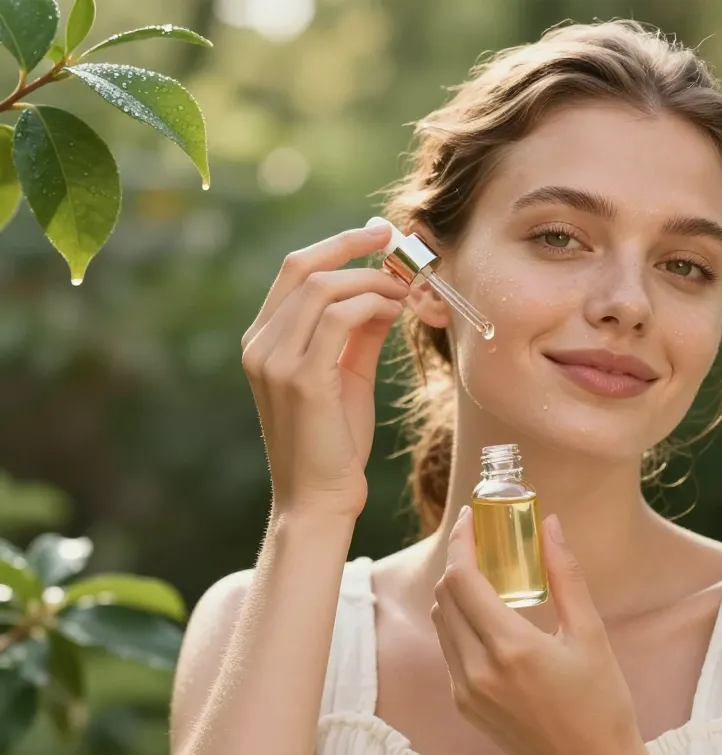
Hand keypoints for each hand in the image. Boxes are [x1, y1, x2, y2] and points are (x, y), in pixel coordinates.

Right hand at [240, 223, 408, 516]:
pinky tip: (395, 313)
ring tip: (405, 292)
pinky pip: (340, 318)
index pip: (294, 271)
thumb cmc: (334, 440)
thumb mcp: (346, 375)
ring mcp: (275, 360)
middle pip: (303, 267)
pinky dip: (373, 305)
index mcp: (264, 340)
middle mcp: (260, 344)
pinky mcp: (301, 379)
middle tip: (395, 241)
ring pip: (324, 288)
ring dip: (372, 281)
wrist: (318, 498)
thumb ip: (360, 332)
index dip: (336, 244)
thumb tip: (386, 291)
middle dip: (352, 245)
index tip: (376, 233)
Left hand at [431, 507, 650, 754]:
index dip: (462, 542)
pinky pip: (449, 650)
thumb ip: (566, 575)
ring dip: (456, 591)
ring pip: (442, 623)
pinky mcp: (465, 706)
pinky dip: (459, 623)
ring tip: (486, 573)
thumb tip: (551, 524)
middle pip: (444, 596)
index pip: (463, 579)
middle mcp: (478, 671)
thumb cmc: (602, 705)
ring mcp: (466, 692)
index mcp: (511, 649)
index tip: (471, 518)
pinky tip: (488, 615)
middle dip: (458, 561)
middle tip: (482, 540)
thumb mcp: (591, 635)